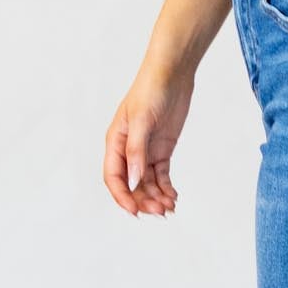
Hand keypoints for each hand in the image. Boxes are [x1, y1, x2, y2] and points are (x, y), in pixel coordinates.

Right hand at [104, 59, 190, 217]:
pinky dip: (166, 187)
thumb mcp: (141, 121)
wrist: (172, 75)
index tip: (135, 211)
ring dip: (156, 196)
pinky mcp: (161, 150)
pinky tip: (173, 196)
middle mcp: (128, 150)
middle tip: (160, 211)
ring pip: (147, 183)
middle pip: (131, 184)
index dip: (122, 196)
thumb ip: (137, 152)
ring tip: (170, 206)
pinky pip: (161, 175)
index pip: (114, 177)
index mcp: (115, 142)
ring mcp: (145, 151)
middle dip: (144, 200)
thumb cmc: (150, 91)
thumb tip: (134, 181)